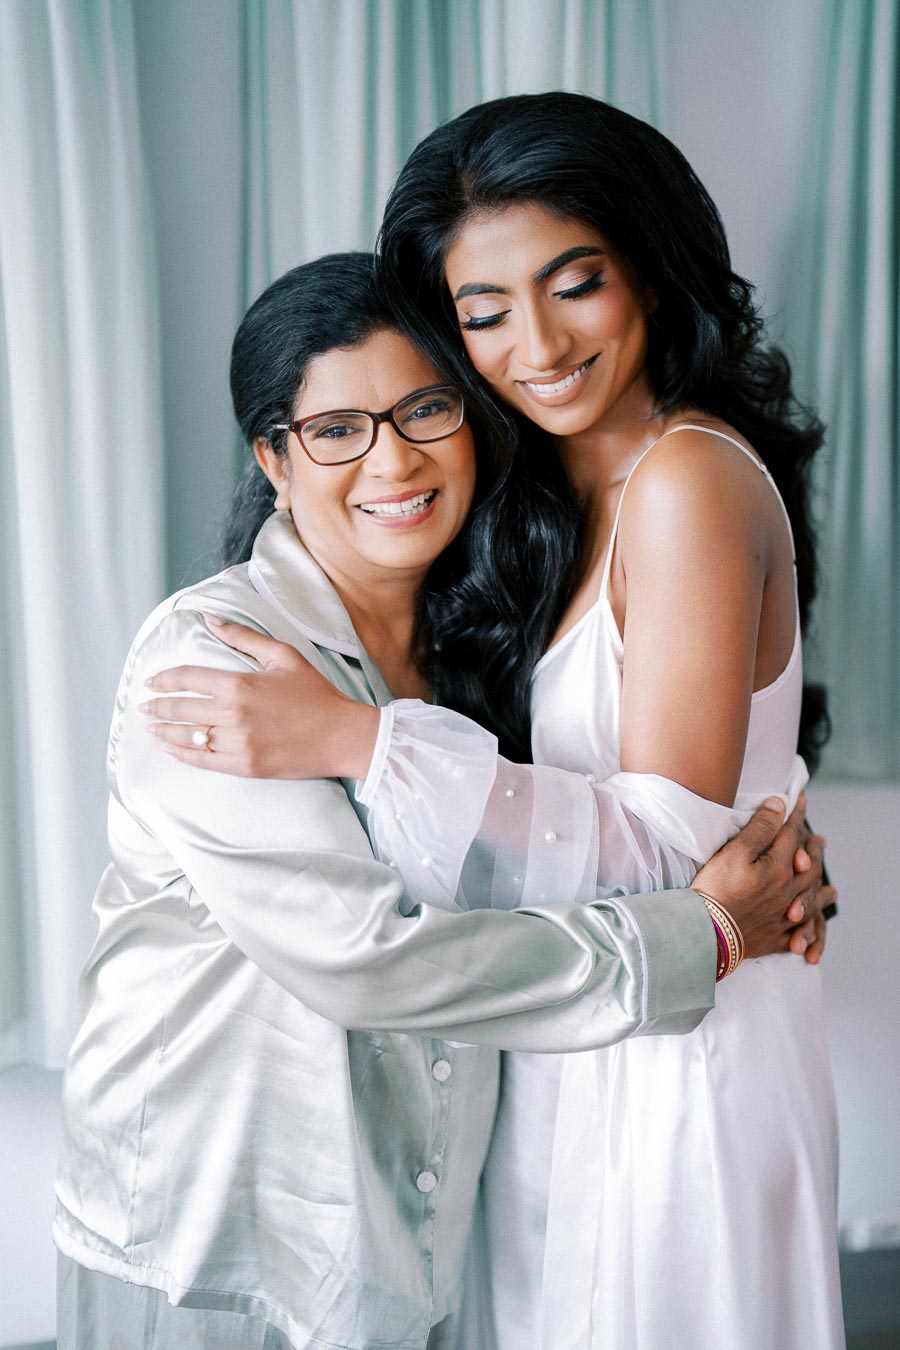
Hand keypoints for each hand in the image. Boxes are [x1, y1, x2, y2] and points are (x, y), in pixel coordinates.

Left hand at [139, 615, 378, 779]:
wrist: (341, 736)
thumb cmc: (315, 693)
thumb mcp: (283, 656)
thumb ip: (243, 637)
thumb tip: (210, 619)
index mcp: (240, 684)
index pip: (188, 678)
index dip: (165, 679)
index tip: (151, 681)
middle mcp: (233, 715)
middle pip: (182, 709)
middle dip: (158, 706)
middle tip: (144, 706)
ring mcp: (237, 744)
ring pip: (188, 737)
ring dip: (165, 731)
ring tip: (151, 728)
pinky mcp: (244, 767)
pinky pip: (203, 761)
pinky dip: (183, 755)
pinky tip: (172, 749)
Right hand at [692, 795, 834, 963]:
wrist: (707, 932)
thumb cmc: (717, 889)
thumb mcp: (735, 851)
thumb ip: (760, 828)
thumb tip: (779, 805)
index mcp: (779, 869)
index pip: (791, 836)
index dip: (796, 816)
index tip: (801, 800)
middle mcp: (787, 893)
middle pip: (808, 869)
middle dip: (815, 852)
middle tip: (820, 842)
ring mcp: (781, 918)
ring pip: (809, 903)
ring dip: (820, 894)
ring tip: (831, 891)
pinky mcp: (772, 939)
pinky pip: (796, 935)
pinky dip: (807, 932)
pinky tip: (807, 930)